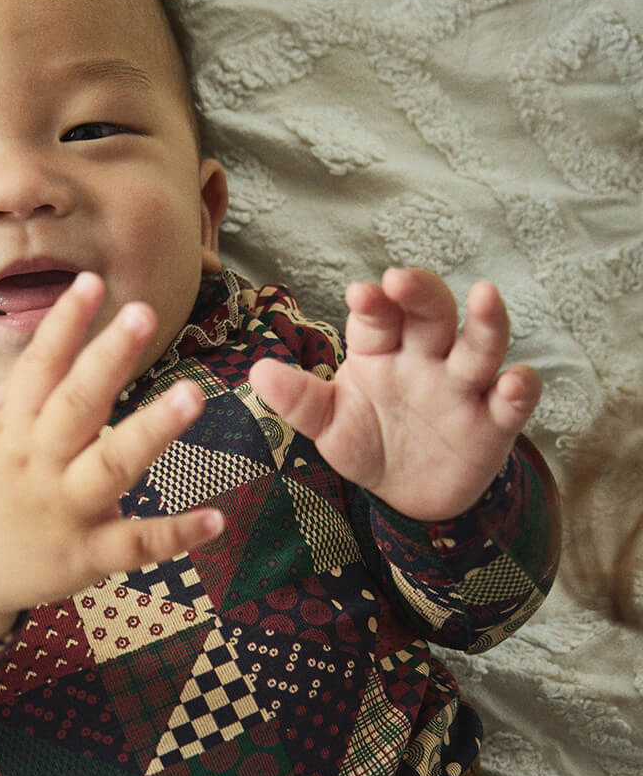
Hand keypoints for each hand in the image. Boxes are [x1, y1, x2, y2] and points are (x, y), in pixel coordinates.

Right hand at [0, 273, 224, 641]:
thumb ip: (13, 398)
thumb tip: (45, 349)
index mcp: (11, 432)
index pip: (38, 368)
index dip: (65, 325)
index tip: (91, 281)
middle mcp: (37, 465)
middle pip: (75, 405)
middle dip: (108, 359)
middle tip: (143, 314)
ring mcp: (62, 511)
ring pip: (110, 466)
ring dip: (151, 430)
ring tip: (192, 396)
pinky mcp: (83, 557)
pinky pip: (134, 545)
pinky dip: (175, 533)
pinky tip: (216, 519)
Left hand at [248, 267, 540, 520]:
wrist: (406, 497)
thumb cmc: (366, 443)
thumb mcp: (327, 426)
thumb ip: (299, 400)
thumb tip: (256, 373)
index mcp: (381, 352)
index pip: (377, 319)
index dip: (372, 303)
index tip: (361, 292)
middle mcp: (426, 359)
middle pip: (431, 315)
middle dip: (421, 293)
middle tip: (401, 279)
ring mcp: (463, 387)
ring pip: (480, 346)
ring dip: (487, 321)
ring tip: (486, 294)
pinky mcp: (493, 422)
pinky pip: (513, 400)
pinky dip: (519, 389)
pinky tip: (515, 381)